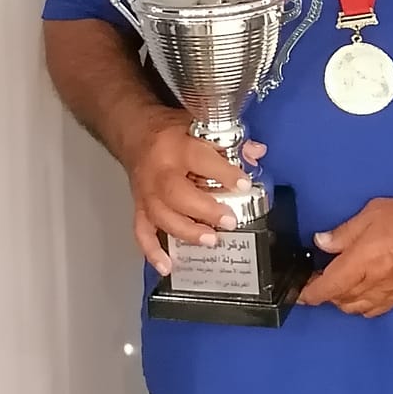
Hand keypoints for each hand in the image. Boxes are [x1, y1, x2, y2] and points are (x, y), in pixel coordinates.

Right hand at [127, 115, 267, 275]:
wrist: (136, 134)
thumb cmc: (170, 133)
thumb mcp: (199, 127)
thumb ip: (230, 143)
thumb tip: (256, 152)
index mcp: (175, 146)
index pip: (200, 158)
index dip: (224, 173)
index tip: (244, 183)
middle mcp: (158, 171)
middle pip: (177, 194)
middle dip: (204, 210)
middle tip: (228, 220)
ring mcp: (146, 193)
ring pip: (161, 216)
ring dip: (186, 231)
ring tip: (210, 240)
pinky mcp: (140, 208)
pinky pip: (142, 232)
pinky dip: (153, 251)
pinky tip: (168, 265)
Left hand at [299, 196, 392, 317]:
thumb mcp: (370, 214)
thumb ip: (343, 233)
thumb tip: (321, 243)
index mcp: (361, 262)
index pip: (326, 288)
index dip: (307, 293)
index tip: (297, 290)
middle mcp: (372, 283)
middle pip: (337, 300)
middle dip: (323, 292)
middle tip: (318, 276)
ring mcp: (387, 293)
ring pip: (353, 308)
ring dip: (340, 299)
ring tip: (338, 282)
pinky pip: (372, 310)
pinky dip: (359, 305)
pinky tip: (359, 292)